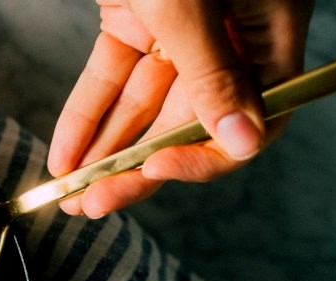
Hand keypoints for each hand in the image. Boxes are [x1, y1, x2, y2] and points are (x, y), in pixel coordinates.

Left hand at [47, 0, 313, 218]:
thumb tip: (242, 140)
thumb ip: (213, 72)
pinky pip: (113, 77)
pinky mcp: (138, 18)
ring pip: (145, 106)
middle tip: (95, 205)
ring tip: (71, 195)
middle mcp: (228, 35)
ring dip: (106, 152)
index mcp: (268, 29)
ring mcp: (182, 28)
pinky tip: (66, 154)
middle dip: (136, 168)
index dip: (205, 156)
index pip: (250, 118)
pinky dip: (88, 114)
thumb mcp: (192, 3)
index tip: (158, 172)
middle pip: (187, 122)